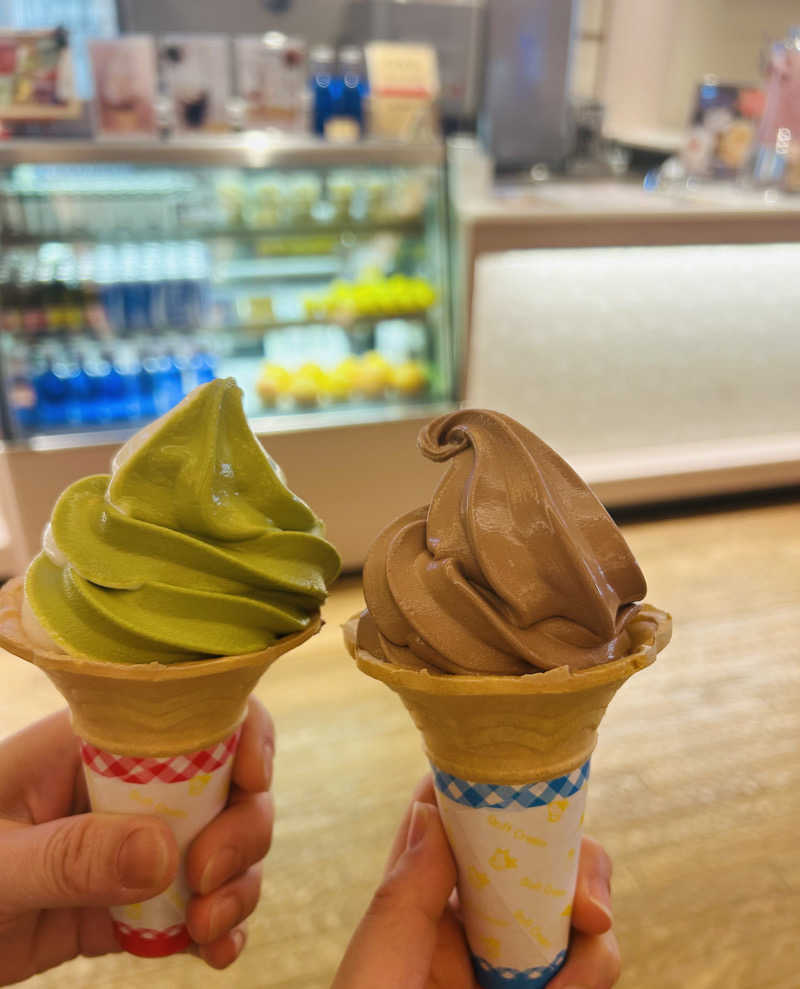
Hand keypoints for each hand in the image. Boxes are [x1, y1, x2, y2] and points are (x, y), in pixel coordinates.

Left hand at [0, 698, 274, 983]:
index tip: (253, 779)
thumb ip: (68, 855)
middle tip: (212, 882)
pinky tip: (216, 952)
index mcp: (90, 747)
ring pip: (220, 845)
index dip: (240, 732)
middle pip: (223, 784)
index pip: (186, 716)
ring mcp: (129, 846)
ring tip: (213, 932)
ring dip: (239, 885)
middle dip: (242, 830)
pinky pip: (192, 906)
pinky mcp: (126, 902)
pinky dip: (216, 928)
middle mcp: (124, 787)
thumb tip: (165, 852)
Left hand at [333, 776, 619, 988]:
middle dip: (570, 864)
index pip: (462, 825)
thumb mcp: (375, 977)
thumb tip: (432, 806)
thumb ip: (403, 898)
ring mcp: (516, 966)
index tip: (529, 796)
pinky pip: (589, 971)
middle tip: (586, 906)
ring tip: (574, 971)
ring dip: (590, 934)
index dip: (496, 796)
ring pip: (576, 912)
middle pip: (537, 856)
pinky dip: (592, 975)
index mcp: (422, 907)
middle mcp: (474, 926)